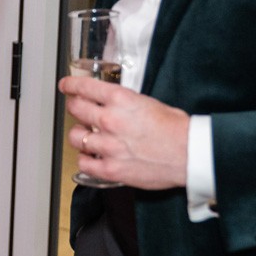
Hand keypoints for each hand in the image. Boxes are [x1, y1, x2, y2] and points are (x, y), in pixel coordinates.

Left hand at [58, 76, 189, 189]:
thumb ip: (123, 103)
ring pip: (75, 137)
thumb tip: (110, 104)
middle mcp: (110, 120)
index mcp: (120, 100)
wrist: (190, 154)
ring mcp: (108, 146)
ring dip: (79, 135)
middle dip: (74, 108)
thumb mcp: (148, 102)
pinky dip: (85, 160)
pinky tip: (92, 157)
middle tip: (77, 110)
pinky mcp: (110, 169)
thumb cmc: (176, 129)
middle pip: (75, 109)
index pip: (83, 87)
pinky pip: (83, 163)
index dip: (70, 86)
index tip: (66, 86)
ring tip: (87, 136)